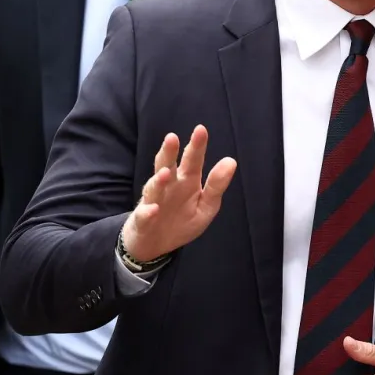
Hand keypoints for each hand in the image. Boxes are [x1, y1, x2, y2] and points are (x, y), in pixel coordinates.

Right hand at [122, 125, 236, 261]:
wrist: (155, 244)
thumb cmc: (182, 220)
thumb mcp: (206, 206)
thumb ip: (216, 185)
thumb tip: (231, 161)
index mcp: (186, 181)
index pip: (192, 160)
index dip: (196, 146)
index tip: (200, 130)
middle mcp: (168, 186)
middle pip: (167, 165)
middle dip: (169, 152)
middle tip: (172, 138)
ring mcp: (154, 201)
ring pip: (154, 187)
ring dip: (159, 180)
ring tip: (165, 173)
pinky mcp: (143, 220)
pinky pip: (144, 215)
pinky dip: (147, 212)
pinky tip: (153, 210)